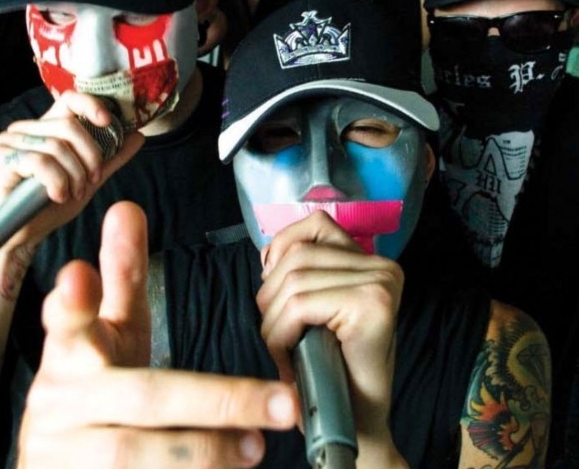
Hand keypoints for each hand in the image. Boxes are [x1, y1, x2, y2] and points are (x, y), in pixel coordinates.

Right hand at [0, 91, 144, 250]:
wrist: (24, 236)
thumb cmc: (51, 206)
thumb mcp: (89, 179)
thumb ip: (111, 156)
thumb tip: (138, 135)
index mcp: (45, 128)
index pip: (69, 100)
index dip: (91, 105)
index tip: (107, 121)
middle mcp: (24, 129)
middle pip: (68, 126)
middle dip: (89, 156)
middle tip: (91, 180)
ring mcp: (8, 141)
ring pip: (56, 146)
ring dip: (74, 174)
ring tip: (73, 193)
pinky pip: (39, 161)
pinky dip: (56, 181)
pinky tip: (57, 196)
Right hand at [17, 202, 298, 468]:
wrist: (58, 460)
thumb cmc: (96, 386)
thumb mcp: (109, 331)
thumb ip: (121, 276)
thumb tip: (127, 207)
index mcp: (68, 350)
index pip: (67, 320)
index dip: (72, 301)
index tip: (78, 275)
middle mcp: (57, 399)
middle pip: (140, 395)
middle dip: (216, 400)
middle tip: (282, 404)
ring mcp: (63, 452)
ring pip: (135, 453)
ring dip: (207, 450)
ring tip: (259, 448)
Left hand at [256, 211, 403, 454]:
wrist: (358, 424)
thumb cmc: (332, 367)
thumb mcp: (316, 306)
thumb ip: (303, 271)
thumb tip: (268, 254)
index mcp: (370, 259)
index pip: (315, 226)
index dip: (281, 251)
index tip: (273, 289)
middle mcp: (383, 265)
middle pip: (298, 254)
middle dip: (270, 295)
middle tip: (276, 335)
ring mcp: (380, 282)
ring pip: (294, 280)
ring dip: (273, 320)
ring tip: (281, 349)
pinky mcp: (371, 305)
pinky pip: (300, 305)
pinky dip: (280, 332)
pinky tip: (287, 357)